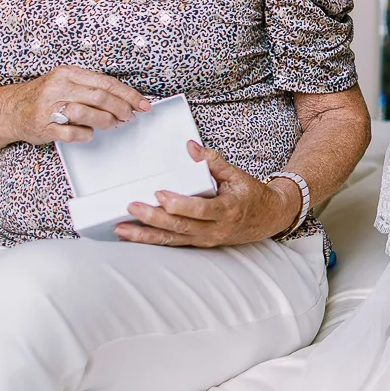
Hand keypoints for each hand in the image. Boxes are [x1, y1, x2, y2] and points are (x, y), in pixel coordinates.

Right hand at [9, 66, 150, 144]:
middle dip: (121, 108)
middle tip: (130, 116)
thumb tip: (124, 99)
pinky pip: (73, 132)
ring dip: (107, 121)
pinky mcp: (44, 126)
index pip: (106, 82)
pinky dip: (86, 134)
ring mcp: (49, 107)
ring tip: (114, 124)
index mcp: (67, 73)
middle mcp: (58, 88)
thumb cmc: (44, 96)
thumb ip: (91, 87)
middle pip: (100, 97)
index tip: (142, 103)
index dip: (128, 94)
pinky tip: (90, 133)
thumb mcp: (65, 82)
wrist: (10, 109)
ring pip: (87, 113)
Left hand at [116, 141, 299, 247]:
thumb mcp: (236, 174)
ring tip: (121, 229)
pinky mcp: (199, 244)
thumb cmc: (251, 195)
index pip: (200, 210)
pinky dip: (152, 240)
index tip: (159, 193)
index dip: (178, 204)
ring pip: (173, 239)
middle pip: (180, 227)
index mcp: (227, 209)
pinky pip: (173, 243)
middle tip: (131, 208)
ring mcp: (206, 240)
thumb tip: (190, 146)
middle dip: (153, 219)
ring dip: (145, 235)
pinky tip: (134, 236)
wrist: (268, 218)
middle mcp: (216, 229)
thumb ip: (212, 161)